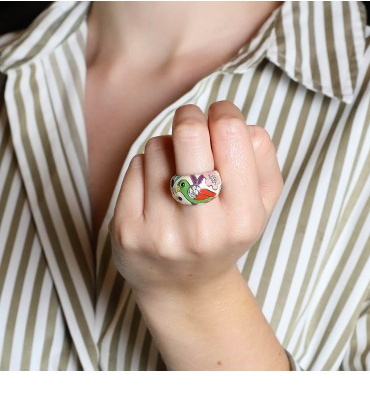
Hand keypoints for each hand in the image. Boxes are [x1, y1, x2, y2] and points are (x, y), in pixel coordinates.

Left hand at [108, 100, 282, 298]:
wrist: (183, 287)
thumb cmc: (223, 235)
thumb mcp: (260, 206)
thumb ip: (263, 161)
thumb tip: (242, 125)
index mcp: (243, 218)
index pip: (231, 135)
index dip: (224, 112)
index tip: (220, 115)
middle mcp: (202, 229)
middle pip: (189, 135)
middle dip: (190, 116)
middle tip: (191, 121)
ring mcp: (160, 231)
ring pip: (158, 147)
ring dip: (168, 148)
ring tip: (176, 173)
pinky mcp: (126, 231)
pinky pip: (134, 166)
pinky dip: (146, 167)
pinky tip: (155, 190)